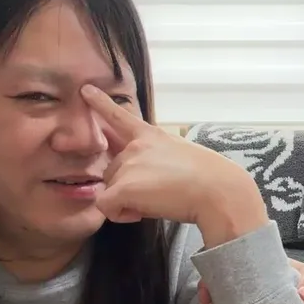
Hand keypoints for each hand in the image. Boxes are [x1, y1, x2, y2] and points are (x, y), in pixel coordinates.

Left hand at [81, 85, 266, 245]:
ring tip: (155, 203)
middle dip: (127, 186)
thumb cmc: (210, 178)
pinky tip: (140, 214)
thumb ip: (159, 159)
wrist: (218, 190)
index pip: (120, 116)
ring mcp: (129, 165)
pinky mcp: (124, 187)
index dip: (101, 103)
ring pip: (110, 189)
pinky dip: (120, 214)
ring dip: (126, 200)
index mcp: (152, 136)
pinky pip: (106, 206)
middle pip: (113, 170)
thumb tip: (148, 180)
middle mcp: (136, 146)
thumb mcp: (183, 156)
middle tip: (155, 196)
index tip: (85, 90)